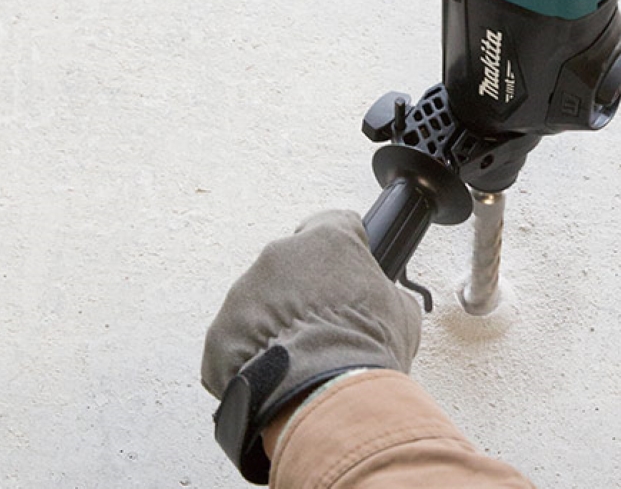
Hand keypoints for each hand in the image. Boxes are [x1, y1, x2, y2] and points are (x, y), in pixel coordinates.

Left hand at [201, 210, 420, 483]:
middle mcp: (280, 254)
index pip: (333, 224)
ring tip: (299, 361)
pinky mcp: (220, 332)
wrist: (324, 397)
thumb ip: (383, 292)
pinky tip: (275, 380)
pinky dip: (251, 359)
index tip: (344, 272)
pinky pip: (236, 341)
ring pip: (259, 303)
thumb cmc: (367, 350)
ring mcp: (244, 292)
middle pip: (290, 266)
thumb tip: (380, 300)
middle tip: (322, 327)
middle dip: (303, 292)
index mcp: (328, 239)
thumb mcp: (401, 312)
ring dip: (275, 324)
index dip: (341, 251)